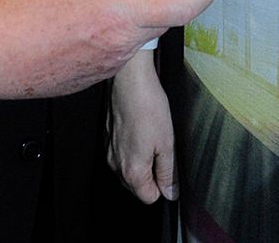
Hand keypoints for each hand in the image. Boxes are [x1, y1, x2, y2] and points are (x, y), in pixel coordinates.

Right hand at [0, 0, 214, 99]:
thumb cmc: (26, 8)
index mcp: (124, 13)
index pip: (184, 7)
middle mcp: (124, 44)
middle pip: (160, 19)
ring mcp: (109, 65)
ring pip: (136, 35)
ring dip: (128, 17)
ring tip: (92, 1)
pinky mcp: (93, 78)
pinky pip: (115, 51)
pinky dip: (109, 35)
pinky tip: (79, 24)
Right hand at [108, 50, 178, 202]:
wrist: (130, 82)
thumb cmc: (149, 109)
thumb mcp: (167, 143)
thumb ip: (168, 172)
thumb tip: (171, 192)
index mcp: (133, 171)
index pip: (149, 197)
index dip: (163, 186)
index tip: (169, 169)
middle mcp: (116, 165)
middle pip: (137, 185)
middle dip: (152, 173)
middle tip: (163, 149)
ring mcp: (110, 152)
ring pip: (129, 169)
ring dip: (142, 160)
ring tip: (152, 136)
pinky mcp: (107, 138)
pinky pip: (121, 154)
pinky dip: (132, 147)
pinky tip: (141, 129)